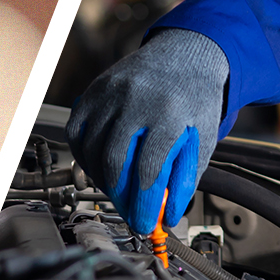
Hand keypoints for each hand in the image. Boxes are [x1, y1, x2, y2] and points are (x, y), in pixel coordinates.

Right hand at [66, 29, 228, 231]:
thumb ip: (184, 179)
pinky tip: (100, 166)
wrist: (184, 54)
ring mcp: (111, 92)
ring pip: (93, 148)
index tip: (144, 225)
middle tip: (129, 211)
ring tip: (118, 190)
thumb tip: (167, 216)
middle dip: (120, 196)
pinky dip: (84, 155)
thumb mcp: (202, 139)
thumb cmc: (195, 100)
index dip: (143, 204)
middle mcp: (136, 99)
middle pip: (115, 160)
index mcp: (169, 112)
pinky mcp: (94, 90)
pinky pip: (77, 131)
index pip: (149, 168)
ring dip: (102, 179)